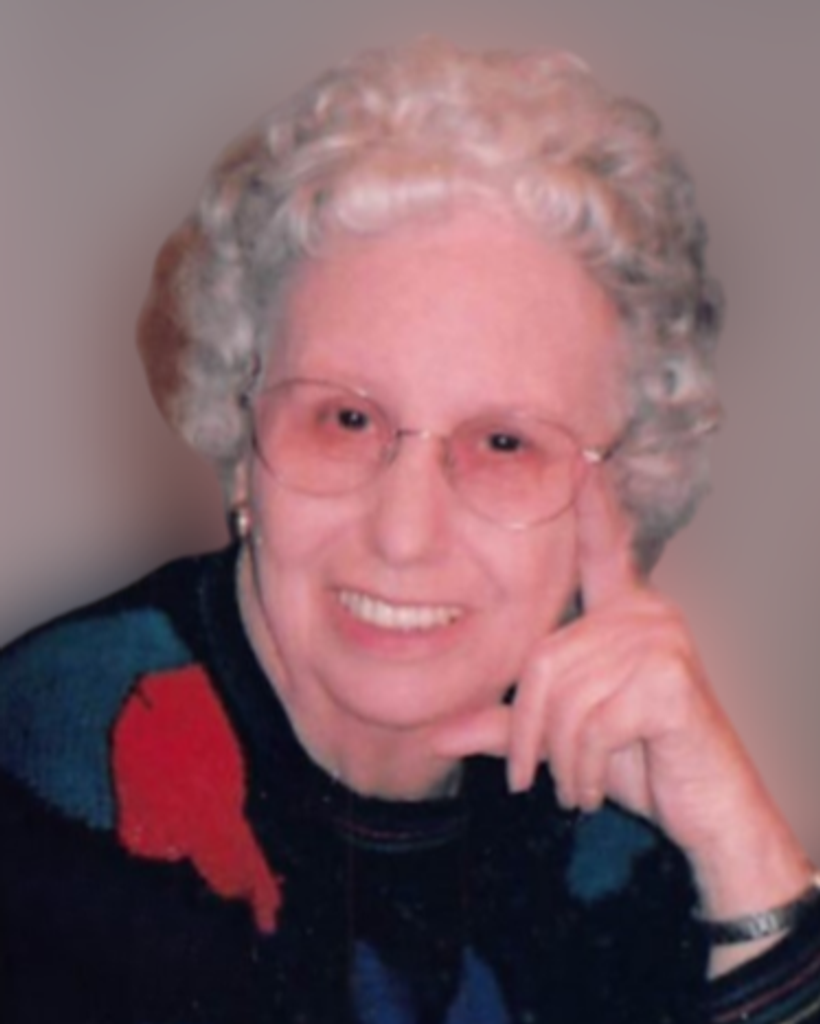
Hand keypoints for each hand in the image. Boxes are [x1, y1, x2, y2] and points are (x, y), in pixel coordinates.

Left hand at [433, 466, 809, 927]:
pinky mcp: (672, 679)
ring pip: (564, 698)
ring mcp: (662, 641)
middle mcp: (646, 614)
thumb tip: (436, 733)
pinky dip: (581, 769)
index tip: (580, 458)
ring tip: (571, 788)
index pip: (602, 549)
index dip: (591, 506)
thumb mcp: (564, 739)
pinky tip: (592, 790)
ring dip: (557, 759)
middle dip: (528, 732)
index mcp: (624, 613)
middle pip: (544, 660)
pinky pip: (592, 723)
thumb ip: (507, 727)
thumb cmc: (637, 763)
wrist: (708, 810)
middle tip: (529, 779)